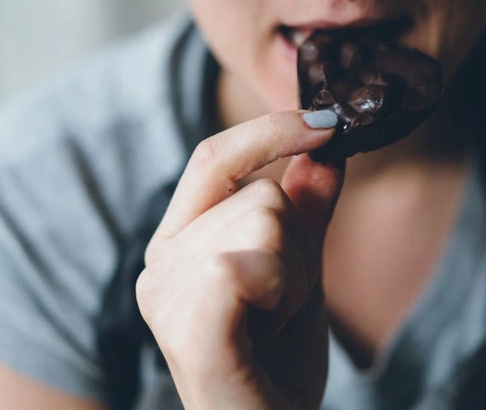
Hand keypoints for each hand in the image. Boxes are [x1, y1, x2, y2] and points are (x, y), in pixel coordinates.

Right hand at [136, 110, 344, 409]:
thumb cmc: (277, 363)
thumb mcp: (300, 271)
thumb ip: (305, 210)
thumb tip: (326, 148)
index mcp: (177, 244)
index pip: (213, 158)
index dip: (269, 130)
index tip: (326, 121)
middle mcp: (159, 263)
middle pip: (259, 192)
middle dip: (300, 247)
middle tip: (282, 305)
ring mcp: (167, 295)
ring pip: (266, 219)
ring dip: (296, 275)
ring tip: (272, 323)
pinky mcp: (188, 325)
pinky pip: (252, 260)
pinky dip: (283, 292)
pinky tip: (265, 331)